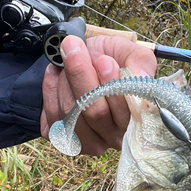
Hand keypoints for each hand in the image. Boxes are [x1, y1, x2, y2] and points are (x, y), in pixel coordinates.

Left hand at [40, 35, 156, 155]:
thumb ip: (141, 62)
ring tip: (65, 61)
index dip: (112, 87)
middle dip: (81, 76)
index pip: (124, 112)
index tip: (104, 60)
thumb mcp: (131, 53)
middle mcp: (113, 138)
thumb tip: (140, 76)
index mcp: (136, 121)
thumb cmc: (111, 59)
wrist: (86, 62)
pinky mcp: (63, 141)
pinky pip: (52, 117)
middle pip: (94, 113)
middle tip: (73, 47)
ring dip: (64, 81)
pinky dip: (50, 89)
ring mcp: (88, 143)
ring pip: (70, 113)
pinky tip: (55, 75)